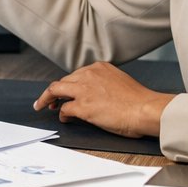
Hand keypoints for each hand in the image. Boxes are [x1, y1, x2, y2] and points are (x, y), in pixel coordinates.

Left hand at [32, 62, 175, 137]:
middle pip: (63, 81)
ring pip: (56, 90)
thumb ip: (104, 84)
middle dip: (55, 91)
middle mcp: (89, 74)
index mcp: (99, 68)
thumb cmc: (139, 101)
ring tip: (42, 106)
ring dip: (47, 98)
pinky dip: (61, 114)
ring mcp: (83, 90)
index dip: (68, 84)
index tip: (64, 91)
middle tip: (49, 101)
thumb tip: (96, 95)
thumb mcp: (119, 82)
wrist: (146, 109)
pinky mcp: (82, 106)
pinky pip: (64, 109)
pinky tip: (63, 118)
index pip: (76, 74)